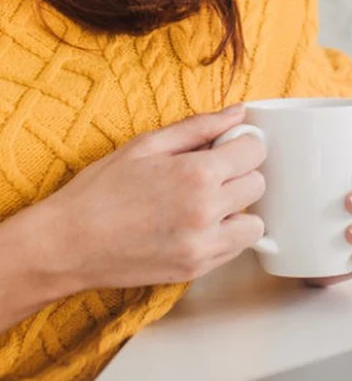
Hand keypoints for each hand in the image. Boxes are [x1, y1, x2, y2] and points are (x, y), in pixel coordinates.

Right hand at [36, 104, 267, 292]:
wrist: (65, 245)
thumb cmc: (98, 192)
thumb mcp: (145, 145)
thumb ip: (198, 127)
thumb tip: (238, 112)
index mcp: (197, 174)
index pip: (255, 152)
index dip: (242, 145)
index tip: (227, 148)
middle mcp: (207, 211)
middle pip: (258, 185)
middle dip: (239, 175)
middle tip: (209, 175)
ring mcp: (204, 245)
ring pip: (254, 223)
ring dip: (237, 211)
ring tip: (205, 205)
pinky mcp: (197, 269)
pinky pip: (235, 249)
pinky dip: (224, 237)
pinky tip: (195, 227)